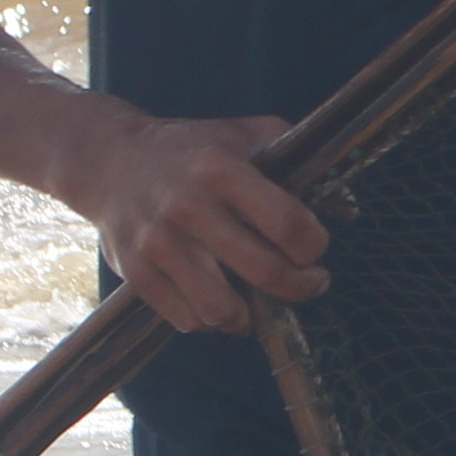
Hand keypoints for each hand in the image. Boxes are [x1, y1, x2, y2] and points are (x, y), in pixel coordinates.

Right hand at [75, 112, 329, 334]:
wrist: (109, 161)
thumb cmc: (193, 150)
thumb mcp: (243, 135)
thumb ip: (294, 158)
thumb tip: (346, 205)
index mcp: (220, 169)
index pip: (288, 223)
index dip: (314, 246)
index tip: (315, 249)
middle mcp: (188, 207)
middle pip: (264, 271)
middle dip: (300, 286)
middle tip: (309, 283)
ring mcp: (158, 244)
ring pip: (222, 309)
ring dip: (253, 314)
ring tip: (261, 300)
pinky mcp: (136, 272)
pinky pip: (187, 320)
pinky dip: (213, 321)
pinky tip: (222, 301)